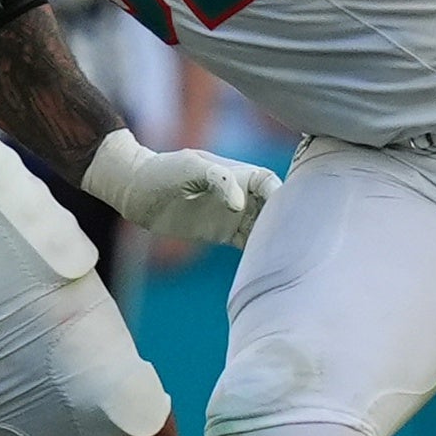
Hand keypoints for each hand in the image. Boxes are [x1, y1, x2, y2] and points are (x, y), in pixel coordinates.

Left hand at [83, 133, 279, 247]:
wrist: (137, 190)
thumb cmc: (164, 170)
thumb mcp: (190, 166)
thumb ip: (218, 179)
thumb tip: (240, 205)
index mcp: (237, 173)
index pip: (270, 183)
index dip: (282, 196)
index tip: (287, 215)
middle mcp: (240, 194)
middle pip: (274, 208)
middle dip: (287, 222)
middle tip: (298, 243)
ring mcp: (233, 214)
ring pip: (264, 228)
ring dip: (275, 241)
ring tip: (289, 260)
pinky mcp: (222, 233)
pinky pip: (248, 244)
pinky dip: (259, 255)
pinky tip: (267, 269)